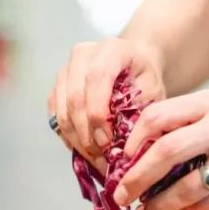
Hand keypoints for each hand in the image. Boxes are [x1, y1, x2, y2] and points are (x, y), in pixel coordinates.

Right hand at [48, 38, 165, 173]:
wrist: (133, 66)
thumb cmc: (144, 80)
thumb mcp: (153, 92)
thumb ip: (139, 112)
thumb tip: (124, 146)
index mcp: (111, 49)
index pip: (96, 78)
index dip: (98, 113)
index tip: (108, 141)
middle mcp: (82, 55)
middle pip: (75, 97)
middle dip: (87, 134)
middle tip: (102, 159)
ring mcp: (66, 70)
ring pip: (62, 111)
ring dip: (78, 141)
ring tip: (97, 160)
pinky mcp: (57, 88)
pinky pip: (55, 118)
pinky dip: (69, 139)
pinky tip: (86, 152)